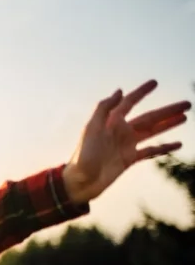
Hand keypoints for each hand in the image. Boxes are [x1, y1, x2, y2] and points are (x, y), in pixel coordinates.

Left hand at [63, 80, 190, 203]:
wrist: (80, 182)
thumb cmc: (83, 155)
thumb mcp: (91, 129)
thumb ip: (104, 109)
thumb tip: (120, 90)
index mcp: (111, 122)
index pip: (129, 103)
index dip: (141, 92)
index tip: (155, 82)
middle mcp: (120, 131)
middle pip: (149, 118)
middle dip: (167, 110)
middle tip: (187, 104)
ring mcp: (126, 145)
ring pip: (152, 132)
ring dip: (168, 124)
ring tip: (185, 117)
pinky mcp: (129, 159)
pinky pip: (151, 151)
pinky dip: (165, 147)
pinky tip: (178, 144)